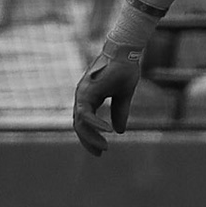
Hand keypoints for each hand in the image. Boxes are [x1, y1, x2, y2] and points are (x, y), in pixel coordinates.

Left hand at [73, 36, 145, 152]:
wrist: (126, 52)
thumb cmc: (124, 70)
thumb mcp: (123, 96)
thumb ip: (119, 112)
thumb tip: (119, 131)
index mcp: (88, 97)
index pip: (84, 122)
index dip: (91, 136)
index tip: (101, 148)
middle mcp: (82, 96)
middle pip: (79, 125)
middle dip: (88, 141)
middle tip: (99, 154)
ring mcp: (83, 93)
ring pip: (80, 122)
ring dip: (91, 137)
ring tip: (104, 147)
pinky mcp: (87, 91)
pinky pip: (86, 113)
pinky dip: (96, 124)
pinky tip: (107, 131)